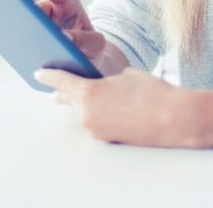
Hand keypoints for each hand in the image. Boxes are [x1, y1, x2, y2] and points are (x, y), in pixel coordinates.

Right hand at [20, 0, 106, 69]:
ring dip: (21, 32)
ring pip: (25, 24)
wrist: (89, 65)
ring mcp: (41, 27)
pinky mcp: (34, 42)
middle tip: (22, 23)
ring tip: (21, 43)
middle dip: (25, 13)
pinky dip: (21, 47)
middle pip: (34, 7)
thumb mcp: (97, 44)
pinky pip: (23, 41)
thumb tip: (65, 37)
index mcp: (67, 4)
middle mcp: (51, 12)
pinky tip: (19, 56)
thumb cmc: (93, 48)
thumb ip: (86, 40)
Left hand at [34, 66, 202, 146]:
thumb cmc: (152, 91)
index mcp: (89, 92)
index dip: (49, 75)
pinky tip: (113, 109)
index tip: (39, 73)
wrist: (173, 118)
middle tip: (55, 90)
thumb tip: (101, 84)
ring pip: (84, 112)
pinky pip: (97, 122)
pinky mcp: (107, 139)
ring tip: (98, 96)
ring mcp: (96, 129)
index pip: (61, 81)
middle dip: (64, 93)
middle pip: (69, 99)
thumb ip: (106, 78)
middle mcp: (87, 114)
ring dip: (87, 104)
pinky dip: (100, 114)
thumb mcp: (126, 74)